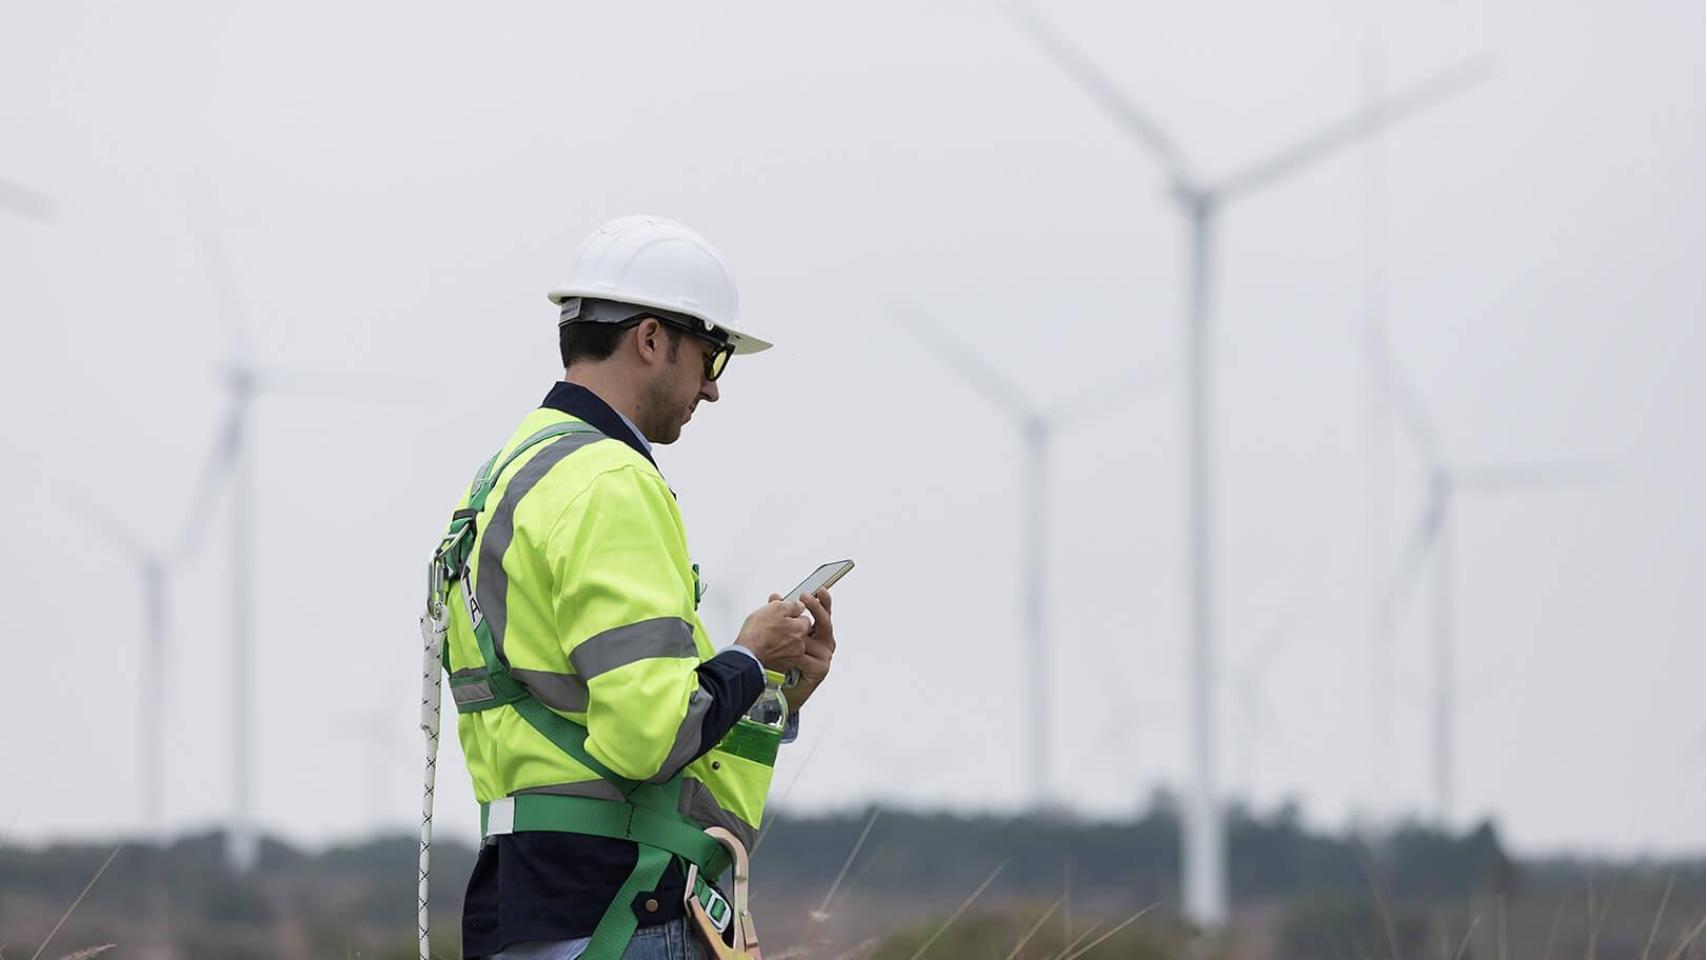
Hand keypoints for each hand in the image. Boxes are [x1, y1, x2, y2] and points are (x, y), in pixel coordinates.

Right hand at [735, 596, 808, 669]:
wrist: (747, 654)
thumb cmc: (758, 633)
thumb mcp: (776, 608)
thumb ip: (791, 605)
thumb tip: (799, 606)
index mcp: (800, 630)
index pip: (804, 619)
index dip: (792, 615)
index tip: (783, 615)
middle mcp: (800, 645)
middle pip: (797, 632)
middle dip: (788, 628)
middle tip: (773, 625)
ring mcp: (792, 657)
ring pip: (790, 644)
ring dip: (782, 639)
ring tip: (768, 636)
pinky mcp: (783, 666)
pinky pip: (783, 655)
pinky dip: (778, 651)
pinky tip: (767, 646)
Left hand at [783, 588, 835, 711]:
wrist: (772, 682)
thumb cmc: (775, 657)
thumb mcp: (775, 631)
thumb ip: (778, 614)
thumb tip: (775, 597)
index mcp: (815, 631)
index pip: (822, 612)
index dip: (822, 601)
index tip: (820, 589)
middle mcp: (823, 642)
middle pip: (825, 622)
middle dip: (816, 608)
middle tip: (805, 598)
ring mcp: (823, 656)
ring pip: (816, 639)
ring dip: (801, 633)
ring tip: (788, 631)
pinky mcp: (820, 669)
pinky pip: (808, 657)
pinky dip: (796, 655)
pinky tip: (788, 654)